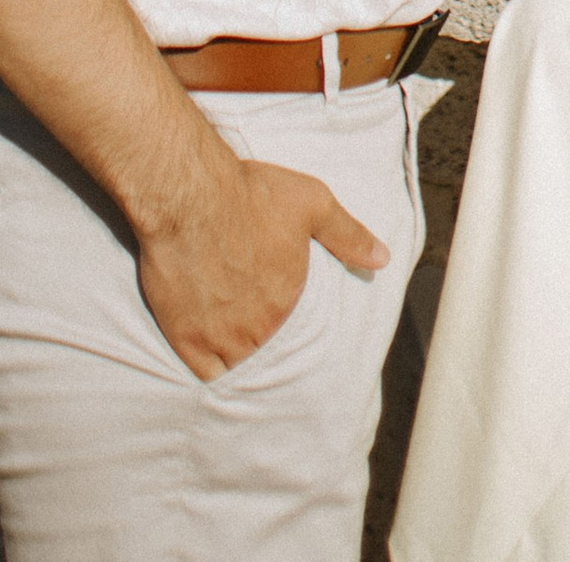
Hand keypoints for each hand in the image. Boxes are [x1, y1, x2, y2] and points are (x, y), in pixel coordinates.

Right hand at [136, 151, 388, 378]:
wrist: (190, 195)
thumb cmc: (249, 193)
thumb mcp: (312, 203)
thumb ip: (347, 234)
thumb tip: (383, 259)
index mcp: (288, 301)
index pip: (298, 333)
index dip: (286, 322)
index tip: (276, 310)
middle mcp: (259, 328)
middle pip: (266, 351)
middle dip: (262, 340)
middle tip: (253, 325)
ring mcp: (221, 338)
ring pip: (237, 367)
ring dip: (238, 356)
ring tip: (232, 338)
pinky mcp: (186, 338)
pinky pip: (205, 375)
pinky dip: (210, 368)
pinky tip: (208, 351)